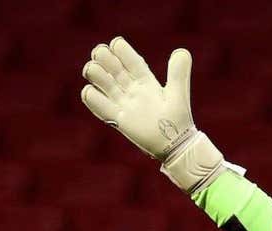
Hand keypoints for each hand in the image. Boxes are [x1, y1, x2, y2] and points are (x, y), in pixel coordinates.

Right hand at [80, 36, 224, 192]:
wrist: (175, 145)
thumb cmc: (178, 119)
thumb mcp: (178, 93)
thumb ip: (178, 73)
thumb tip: (183, 51)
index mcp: (146, 81)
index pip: (132, 62)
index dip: (123, 51)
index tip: (115, 43)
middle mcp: (133, 90)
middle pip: (114, 70)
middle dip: (104, 58)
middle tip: (99, 53)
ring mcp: (124, 104)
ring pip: (104, 84)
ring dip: (96, 74)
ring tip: (92, 69)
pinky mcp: (118, 119)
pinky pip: (101, 107)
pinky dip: (92, 98)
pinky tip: (89, 91)